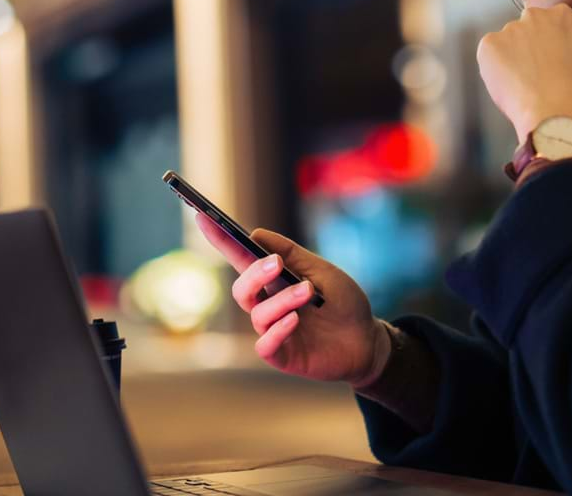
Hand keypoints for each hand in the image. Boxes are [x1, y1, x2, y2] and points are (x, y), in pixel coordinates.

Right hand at [194, 213, 390, 386]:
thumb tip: (255, 234)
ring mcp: (273, 331)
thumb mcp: (321, 271)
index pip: (241, 258)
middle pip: (242, 289)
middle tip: (276, 263)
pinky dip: (278, 330)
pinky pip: (266, 345)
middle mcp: (267, 305)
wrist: (368, 340)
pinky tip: (296, 320)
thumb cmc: (343, 302)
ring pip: (258, 314)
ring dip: (282, 299)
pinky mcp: (283, 356)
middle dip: (255, 274)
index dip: (220, 239)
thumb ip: (291, 254)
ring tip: (309, 292)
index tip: (203, 216)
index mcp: (273, 280)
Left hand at [477, 0, 571, 141]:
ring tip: (528, 81)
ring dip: (513, 57)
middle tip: (542, 75)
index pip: (549, 25)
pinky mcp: (488, 45)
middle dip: (532, 48)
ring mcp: (508, 29)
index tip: (557, 65)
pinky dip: (496, 66)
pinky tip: (512, 81)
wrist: (552, 112)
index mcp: (560, 13)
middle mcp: (533, 14)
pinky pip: (490, 53)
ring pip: (508, 42)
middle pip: (527, 30)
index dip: (552, 48)